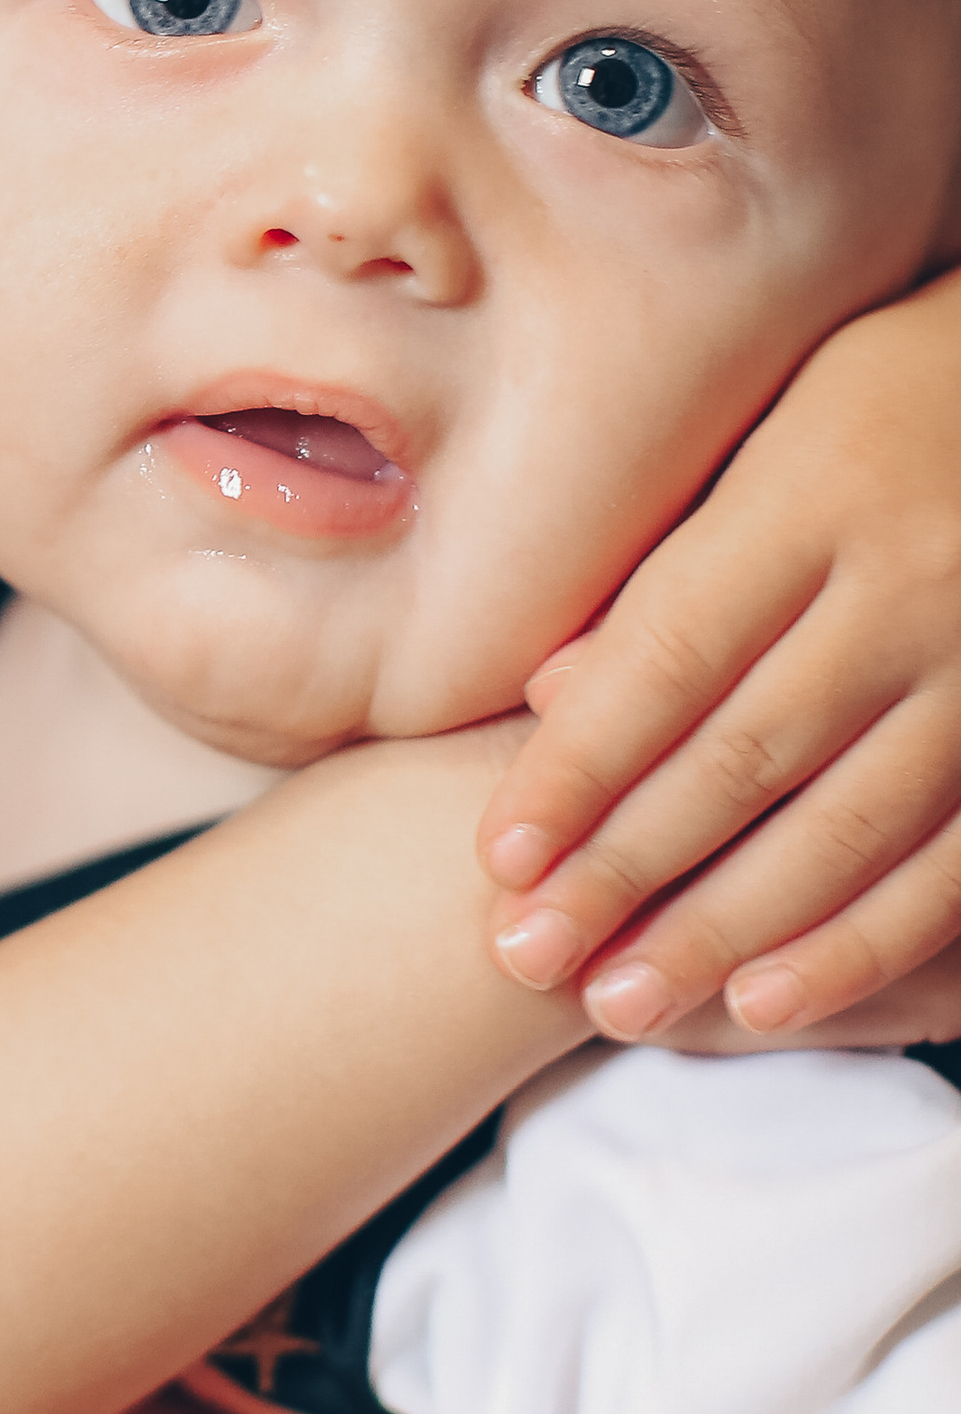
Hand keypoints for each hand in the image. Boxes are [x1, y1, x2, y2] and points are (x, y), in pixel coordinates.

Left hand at [477, 272, 960, 1040]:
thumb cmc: (882, 407)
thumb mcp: (770, 436)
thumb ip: (670, 570)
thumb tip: (550, 696)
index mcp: (815, 496)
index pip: (669, 655)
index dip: (577, 765)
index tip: (497, 857)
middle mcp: (908, 586)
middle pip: (743, 758)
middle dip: (624, 872)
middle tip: (528, 956)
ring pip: (842, 830)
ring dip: (722, 933)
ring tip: (620, 1003)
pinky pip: (949, 866)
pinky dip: (857, 946)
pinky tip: (769, 1006)